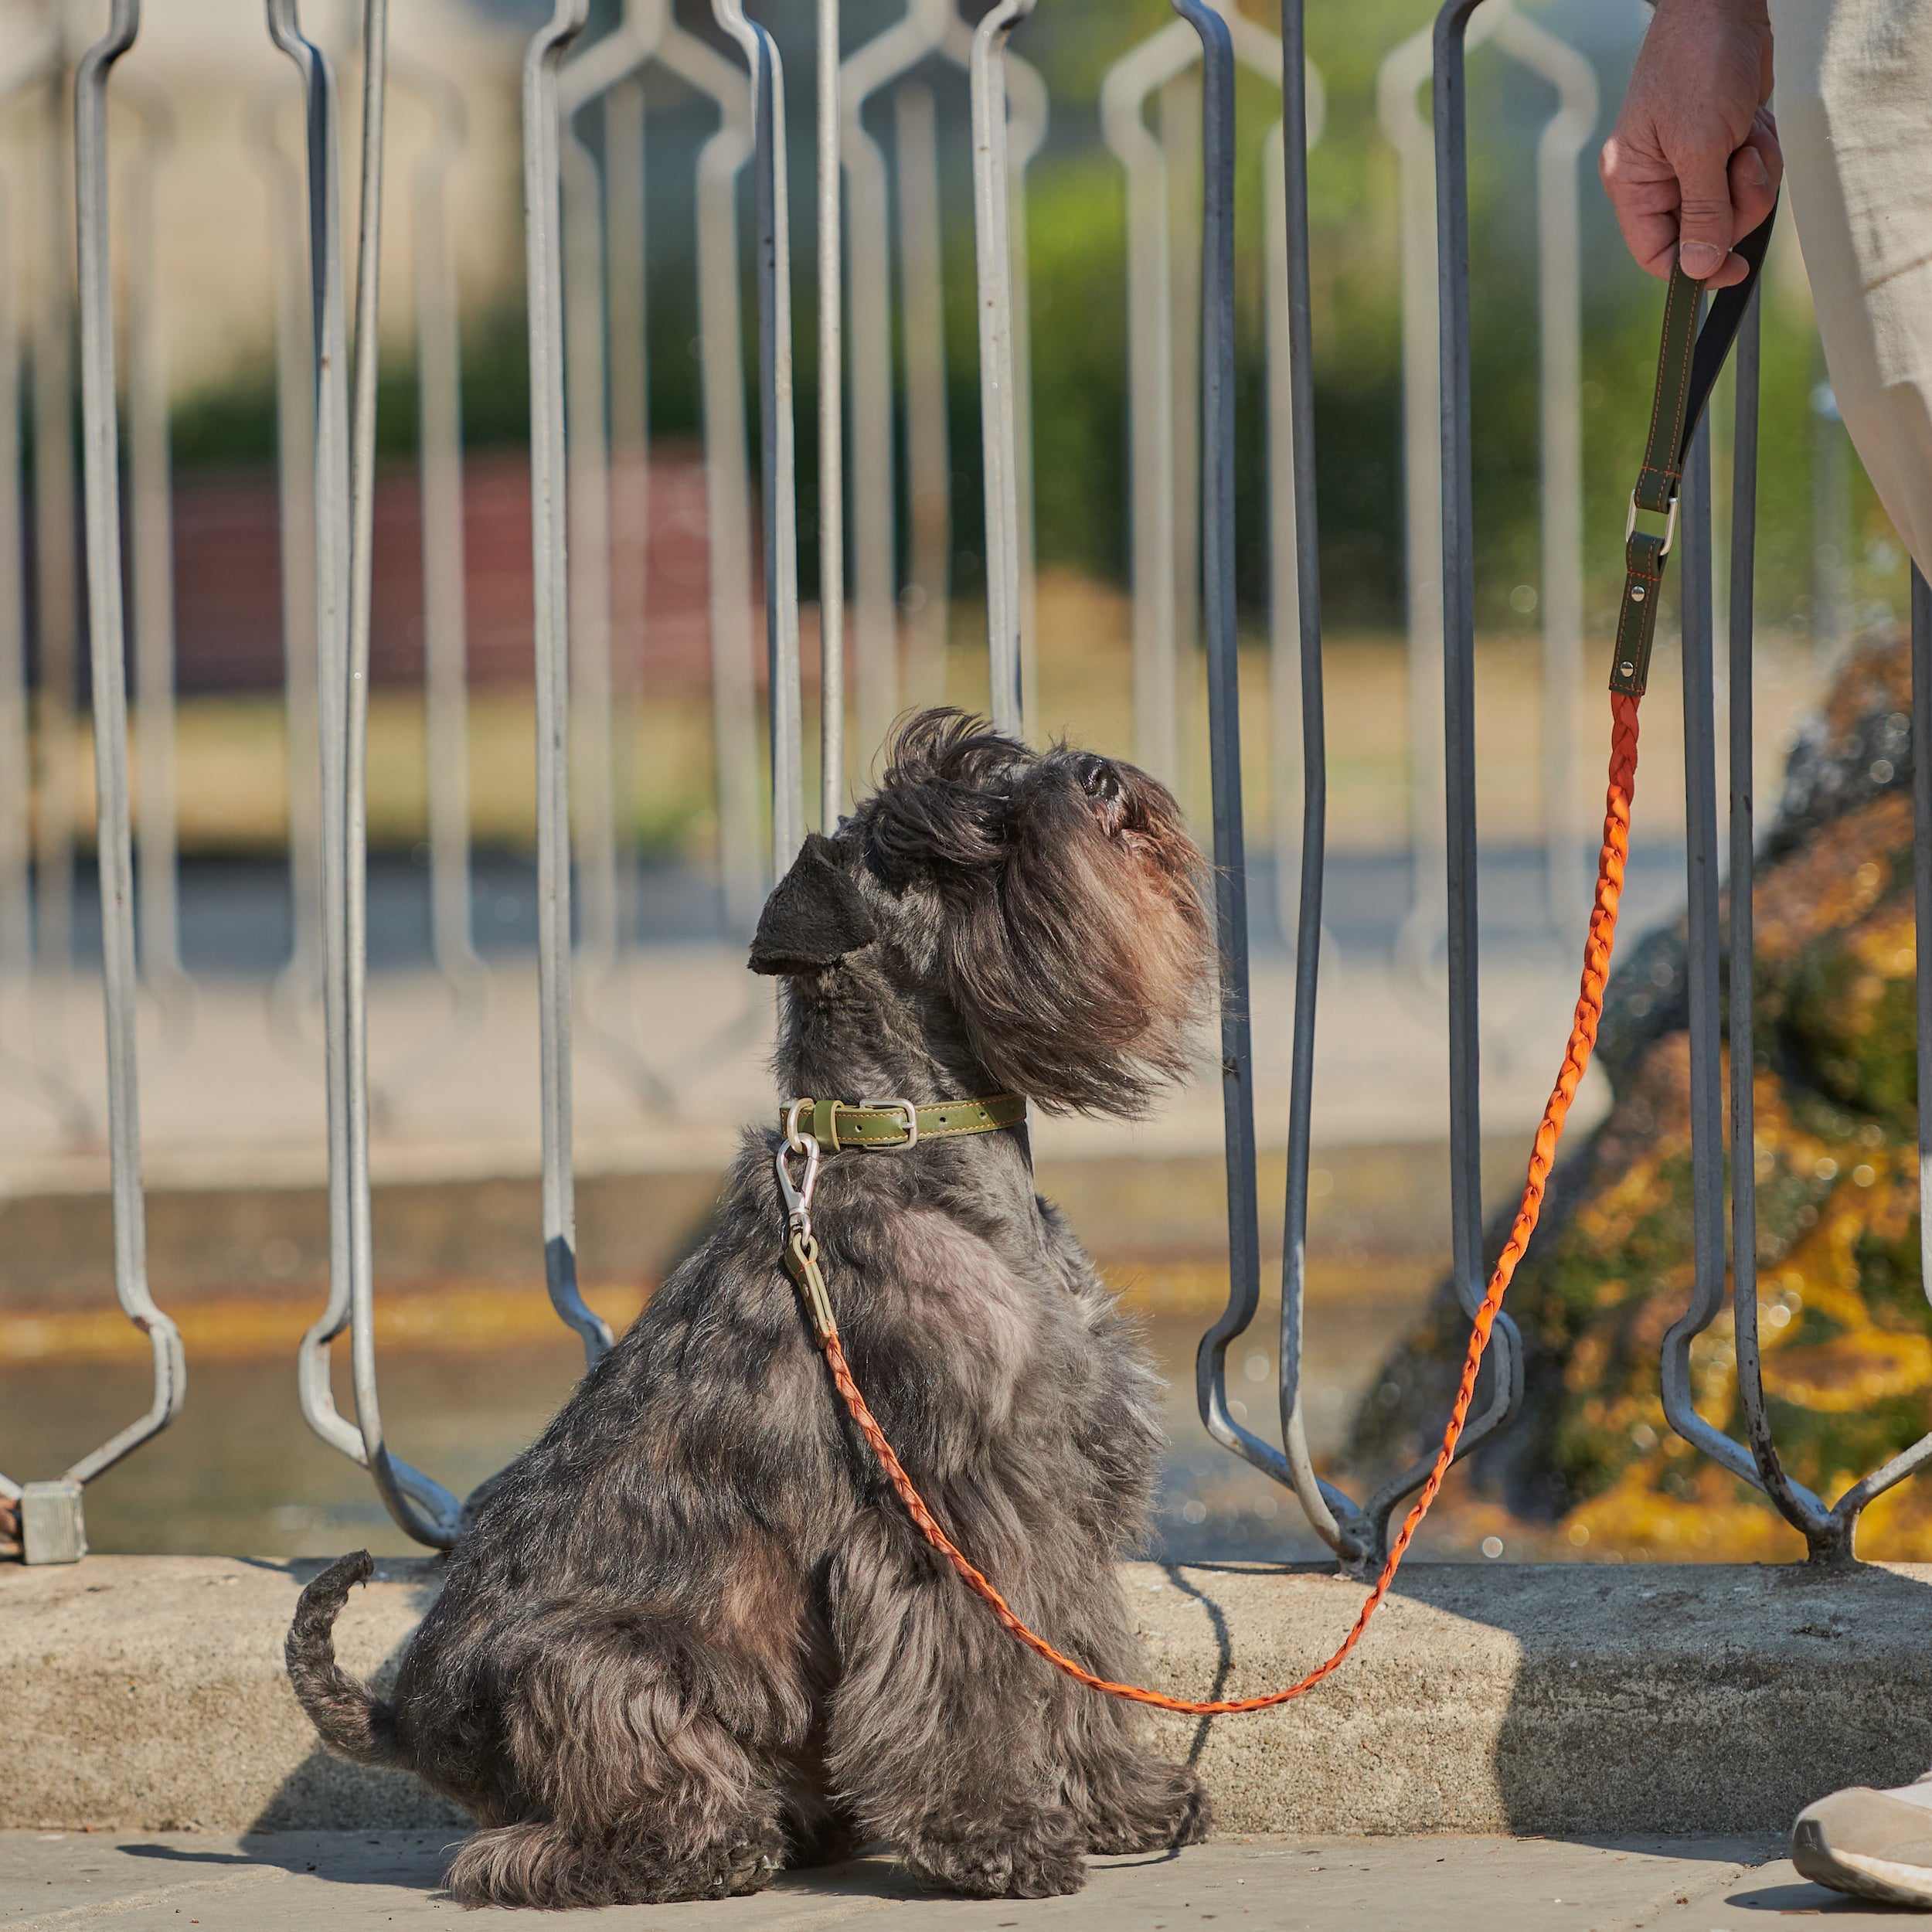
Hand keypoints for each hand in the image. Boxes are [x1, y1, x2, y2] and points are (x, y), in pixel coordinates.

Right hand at [1599, 0, 1781, 287]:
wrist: (1727, 4)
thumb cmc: (1698, 63)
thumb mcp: (1700, 145)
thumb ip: (1702, 211)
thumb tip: (1699, 269)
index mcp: (1633, 183)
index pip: (1656, 253)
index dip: (1692, 269)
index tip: (1732, 269)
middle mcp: (1661, 179)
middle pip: (1705, 232)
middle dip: (1736, 203)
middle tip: (1742, 164)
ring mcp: (1695, 163)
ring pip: (1736, 204)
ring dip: (1755, 173)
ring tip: (1748, 134)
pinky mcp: (1725, 145)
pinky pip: (1752, 176)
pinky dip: (1763, 152)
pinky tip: (1755, 123)